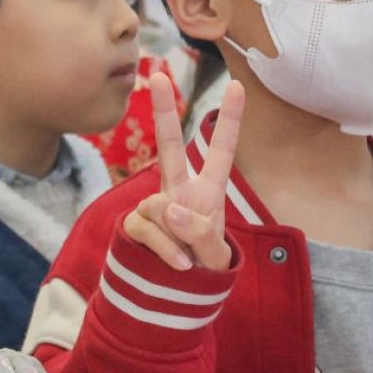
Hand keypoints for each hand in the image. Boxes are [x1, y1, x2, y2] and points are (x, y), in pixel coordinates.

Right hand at [121, 79, 244, 272]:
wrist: (173, 297)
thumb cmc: (202, 268)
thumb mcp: (214, 254)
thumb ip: (199, 232)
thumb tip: (169, 209)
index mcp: (208, 192)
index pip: (221, 151)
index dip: (231, 120)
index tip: (238, 85)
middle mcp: (178, 191)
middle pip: (171, 146)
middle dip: (162, 111)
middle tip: (157, 75)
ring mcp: (154, 207)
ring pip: (159, 207)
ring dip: (175, 238)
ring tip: (186, 260)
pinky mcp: (134, 224)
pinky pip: (146, 228)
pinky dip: (163, 249)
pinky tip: (176, 265)